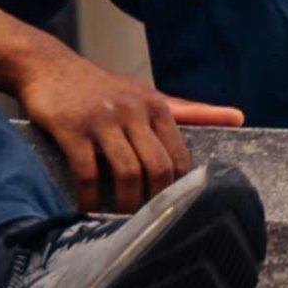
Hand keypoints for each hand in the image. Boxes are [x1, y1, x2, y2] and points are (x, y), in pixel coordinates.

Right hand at [15, 46, 192, 213]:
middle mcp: (133, 111)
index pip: (179, 158)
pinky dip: (90, 197)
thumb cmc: (102, 89)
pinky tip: (87, 208)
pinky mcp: (72, 128)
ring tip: (119, 219)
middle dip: (154, 201)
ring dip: (125, 204)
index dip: (176, 190)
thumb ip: (189, 111)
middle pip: (158, 167)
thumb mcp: (146, 95)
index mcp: (156, 106)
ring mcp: (102, 119)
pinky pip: (88, 173)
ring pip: (127, 172)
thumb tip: (239, 118)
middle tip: (146, 221)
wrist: (47, 66)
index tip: (167, 209)